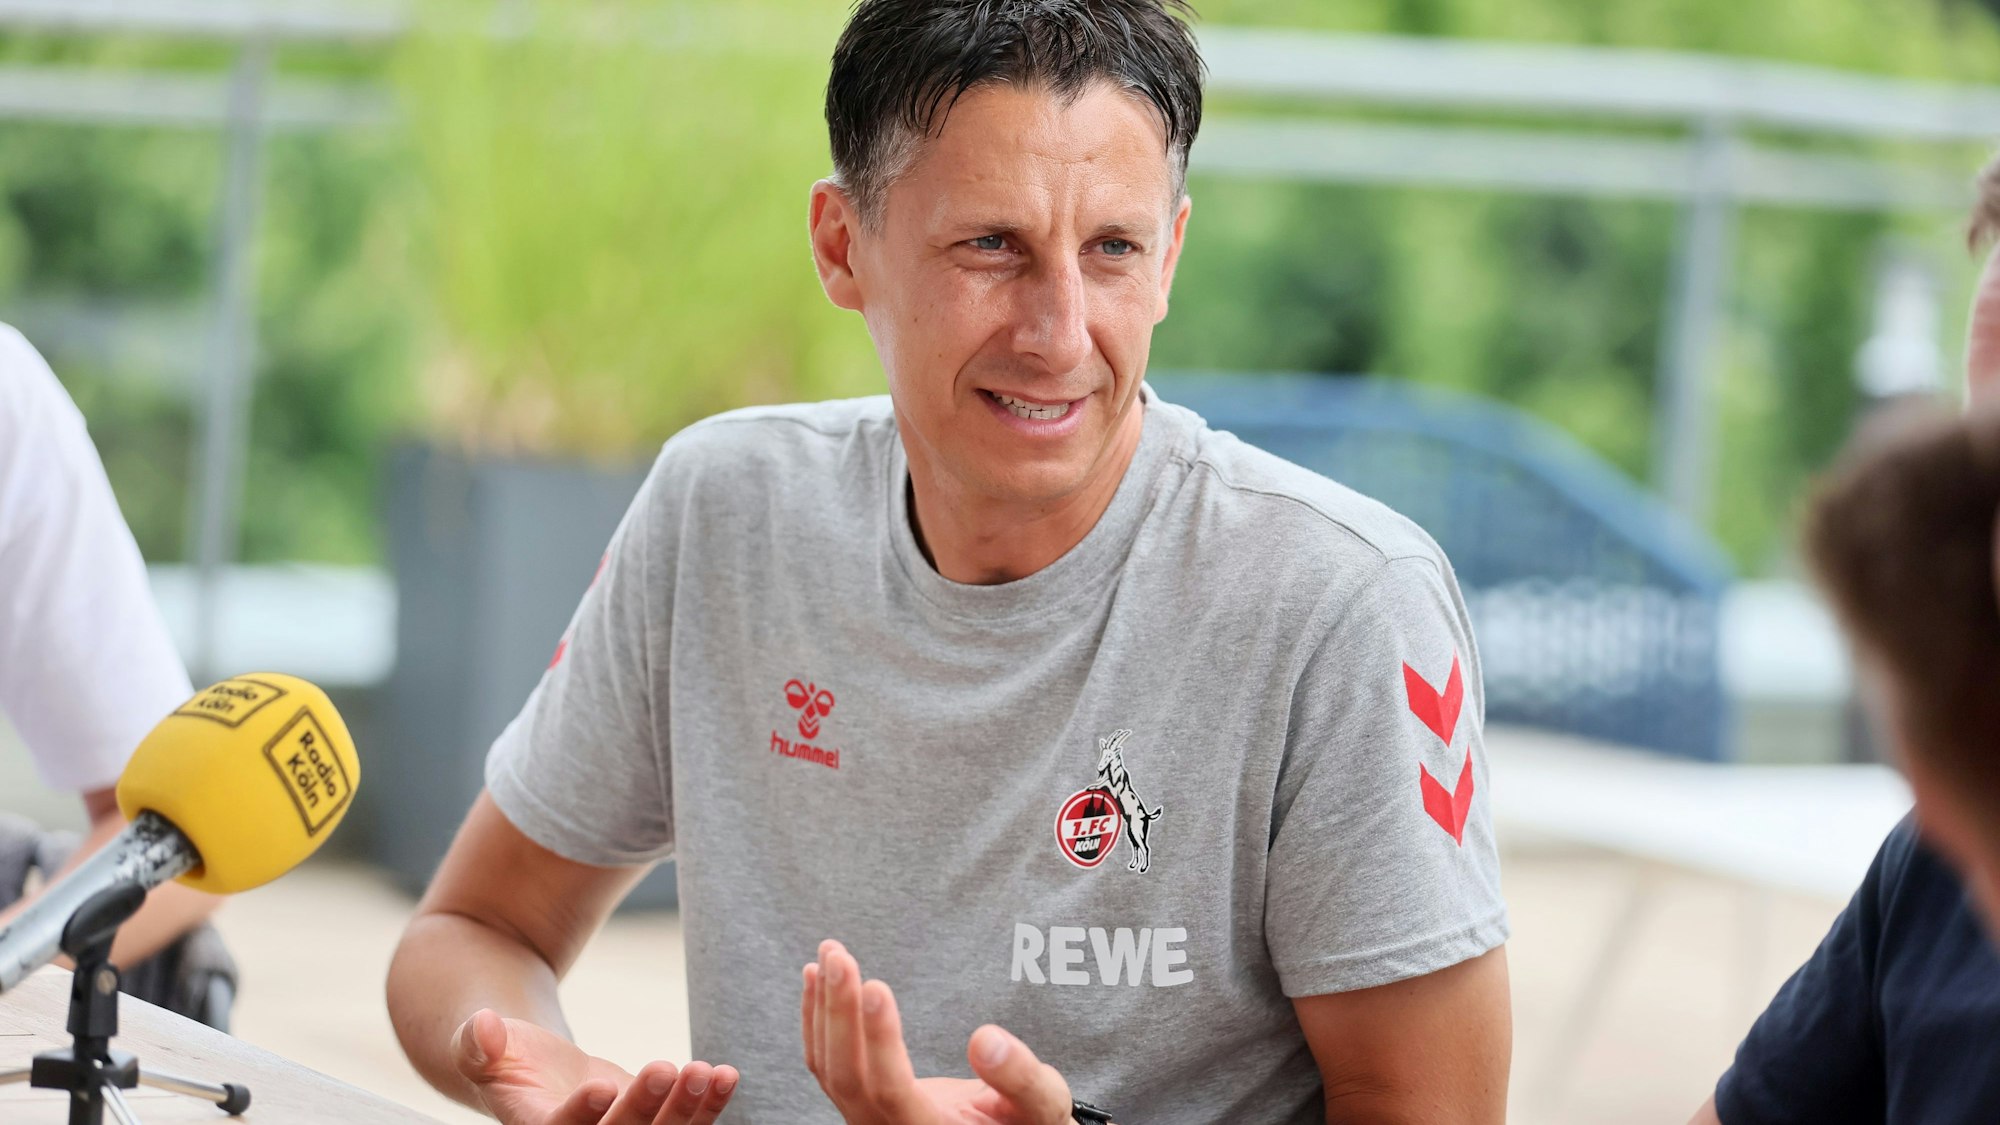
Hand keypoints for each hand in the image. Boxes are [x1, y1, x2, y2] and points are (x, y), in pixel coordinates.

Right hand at [451, 1007, 738, 1123]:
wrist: (532, 1069)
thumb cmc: (499, 1053)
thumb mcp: (479, 1043)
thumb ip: (477, 1042)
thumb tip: (483, 1027)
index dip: (581, 1115)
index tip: (603, 1086)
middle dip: (643, 1110)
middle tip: (663, 1069)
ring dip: (686, 1111)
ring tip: (706, 1072)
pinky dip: (707, 1105)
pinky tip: (726, 1075)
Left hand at [803, 940, 1074, 1124]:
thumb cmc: (1028, 1123)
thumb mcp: (1043, 1106)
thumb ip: (1021, 1078)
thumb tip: (986, 1039)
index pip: (892, 1091)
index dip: (880, 1041)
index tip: (876, 986)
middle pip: (846, 1079)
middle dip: (838, 1012)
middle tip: (838, 955)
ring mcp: (868, 1122)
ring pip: (828, 1070)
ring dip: (824, 1008)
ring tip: (828, 953)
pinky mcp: (860, 1103)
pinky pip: (826, 1065)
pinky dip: (816, 1020)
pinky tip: (815, 979)